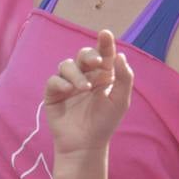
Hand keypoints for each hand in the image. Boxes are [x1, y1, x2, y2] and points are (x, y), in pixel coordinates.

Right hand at [43, 30, 133, 157]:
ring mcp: (68, 83)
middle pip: (83, 55)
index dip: (104, 43)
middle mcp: (85, 76)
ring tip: (84, 88)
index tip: (106, 34)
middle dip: (89, 55)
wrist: (86, 145)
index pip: (103, 54)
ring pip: (67, 65)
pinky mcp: (54, 93)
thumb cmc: (105, 123)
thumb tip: (120, 54)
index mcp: (102, 75)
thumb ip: (124, 78)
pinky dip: (61, 82)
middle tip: (97, 63)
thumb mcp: (120, 101)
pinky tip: (69, 90)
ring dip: (76, 73)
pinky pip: (54, 80)